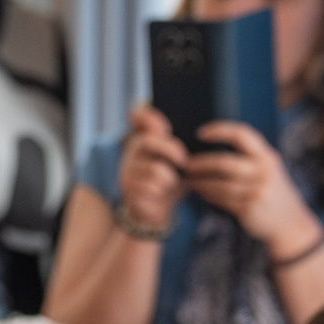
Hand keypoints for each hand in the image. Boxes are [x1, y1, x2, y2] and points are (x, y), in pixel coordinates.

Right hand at [116, 104, 188, 230]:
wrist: (159, 208)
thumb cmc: (172, 179)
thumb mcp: (180, 159)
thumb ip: (184, 144)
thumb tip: (196, 134)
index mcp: (145, 136)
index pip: (138, 115)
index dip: (149, 115)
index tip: (165, 126)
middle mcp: (132, 150)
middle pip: (149, 141)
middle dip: (172, 151)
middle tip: (184, 161)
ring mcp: (127, 169)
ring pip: (155, 169)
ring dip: (170, 179)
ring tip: (171, 183)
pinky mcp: (128, 188)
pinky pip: (150, 187)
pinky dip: (161, 191)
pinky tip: (161, 193)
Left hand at [183, 121, 319, 255]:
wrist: (291, 223)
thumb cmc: (272, 192)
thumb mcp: (269, 170)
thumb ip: (249, 159)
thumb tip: (210, 150)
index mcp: (267, 157)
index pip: (242, 134)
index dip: (220, 130)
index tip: (201, 133)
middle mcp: (264, 171)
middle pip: (225, 163)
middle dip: (202, 163)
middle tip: (188, 164)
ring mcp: (257, 191)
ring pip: (220, 184)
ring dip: (201, 182)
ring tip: (190, 181)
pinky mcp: (250, 208)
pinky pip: (222, 199)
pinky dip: (209, 195)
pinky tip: (202, 192)